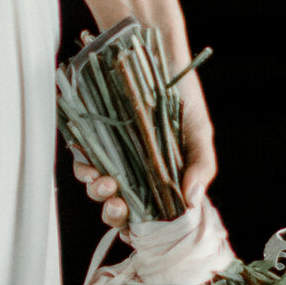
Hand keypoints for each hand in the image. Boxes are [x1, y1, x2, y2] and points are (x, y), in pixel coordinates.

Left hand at [70, 53, 217, 224]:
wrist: (153, 53)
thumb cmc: (182, 95)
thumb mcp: (198, 130)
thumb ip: (200, 165)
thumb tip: (192, 203)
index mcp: (167, 180)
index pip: (154, 216)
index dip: (145, 229)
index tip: (139, 231)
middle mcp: (139, 174)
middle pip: (123, 209)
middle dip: (116, 215)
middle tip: (118, 207)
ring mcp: (116, 159)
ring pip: (101, 190)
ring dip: (100, 193)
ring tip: (107, 183)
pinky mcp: (96, 142)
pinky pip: (85, 163)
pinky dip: (85, 169)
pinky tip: (90, 166)